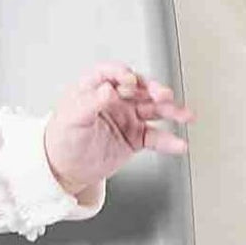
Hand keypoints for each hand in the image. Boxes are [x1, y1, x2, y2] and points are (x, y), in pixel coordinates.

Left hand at [43, 61, 194, 197]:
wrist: (65, 170)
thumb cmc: (61, 141)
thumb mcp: (71, 118)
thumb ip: (90, 102)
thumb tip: (107, 89)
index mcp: (95, 89)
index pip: (112, 74)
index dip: (123, 74)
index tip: (130, 81)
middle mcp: (115, 100)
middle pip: (139, 88)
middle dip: (153, 90)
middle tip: (163, 95)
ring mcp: (127, 117)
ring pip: (153, 109)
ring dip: (170, 111)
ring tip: (184, 115)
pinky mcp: (135, 137)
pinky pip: (155, 136)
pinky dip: (168, 140)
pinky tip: (178, 143)